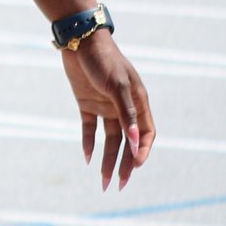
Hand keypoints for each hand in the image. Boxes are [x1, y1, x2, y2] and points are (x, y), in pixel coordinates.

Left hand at [60, 30, 153, 190]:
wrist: (79, 39)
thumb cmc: (104, 59)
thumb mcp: (117, 85)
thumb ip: (126, 113)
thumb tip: (135, 142)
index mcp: (137, 102)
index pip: (145, 134)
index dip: (141, 151)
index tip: (134, 166)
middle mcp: (122, 107)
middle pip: (127, 142)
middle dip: (124, 164)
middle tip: (118, 185)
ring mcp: (104, 106)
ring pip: (108, 139)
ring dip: (106, 159)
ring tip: (103, 181)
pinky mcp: (87, 104)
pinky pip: (89, 129)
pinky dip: (89, 143)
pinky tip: (88, 158)